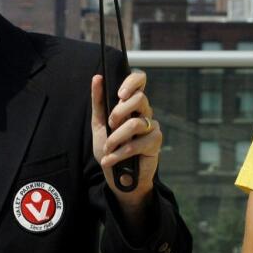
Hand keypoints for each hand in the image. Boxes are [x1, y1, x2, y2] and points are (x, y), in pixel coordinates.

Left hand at [90, 70, 160, 205]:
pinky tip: (111, 160)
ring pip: (135, 123)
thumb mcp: (99, 124)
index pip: (140, 80)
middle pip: (140, 99)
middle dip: (119, 112)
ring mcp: (152, 127)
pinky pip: (136, 144)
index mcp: (131, 104)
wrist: (116, 175)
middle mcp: (144, 112)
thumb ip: (98, 102)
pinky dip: (119, 153)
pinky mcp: (155, 143)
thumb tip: (97, 77)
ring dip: (115, 138)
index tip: (120, 94)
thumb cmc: (110, 148)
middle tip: (110, 124)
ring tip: (107, 148)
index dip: (133, 81)